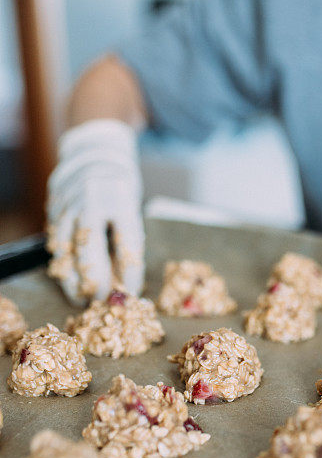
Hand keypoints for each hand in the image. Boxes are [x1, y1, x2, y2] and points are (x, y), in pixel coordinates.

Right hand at [46, 119, 144, 304]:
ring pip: (66, 250)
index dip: (129, 274)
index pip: (127, 245)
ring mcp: (69, 203)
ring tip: (81, 299)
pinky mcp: (53, 207)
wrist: (94, 155)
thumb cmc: (120, 192)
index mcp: (122, 199)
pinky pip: (55, 242)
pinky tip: (69, 279)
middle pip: (90, 251)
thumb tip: (125, 285)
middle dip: (96, 283)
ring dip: (73, 280)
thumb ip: (127, 244)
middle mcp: (92, 199)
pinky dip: (62, 264)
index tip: (130, 293)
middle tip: (101, 302)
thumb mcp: (132, 211)